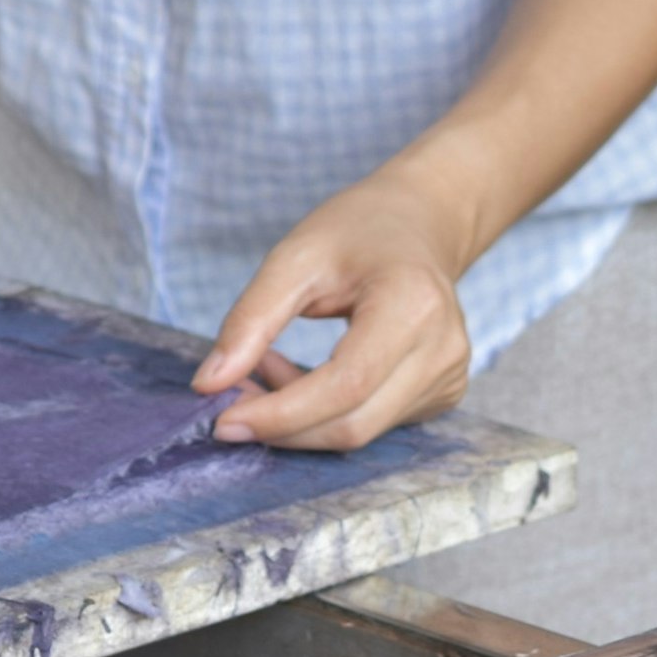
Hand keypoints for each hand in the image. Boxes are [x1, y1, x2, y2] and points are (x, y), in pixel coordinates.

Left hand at [193, 171, 477, 451]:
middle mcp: (443, 352)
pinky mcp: (441, 395)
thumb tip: (208, 385)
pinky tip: (300, 374)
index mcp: (413, 307)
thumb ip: (250, 321)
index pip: (345, 386)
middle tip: (228, 398)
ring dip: (297, 417)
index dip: (281, 414)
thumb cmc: (354, 232)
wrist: (419, 224)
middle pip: (354, 424)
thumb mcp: (292, 259)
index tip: (222, 422)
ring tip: (265, 364)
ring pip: (359, 432)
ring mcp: (449, 379)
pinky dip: (322, 412)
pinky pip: (371, 423)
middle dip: (282, 425)